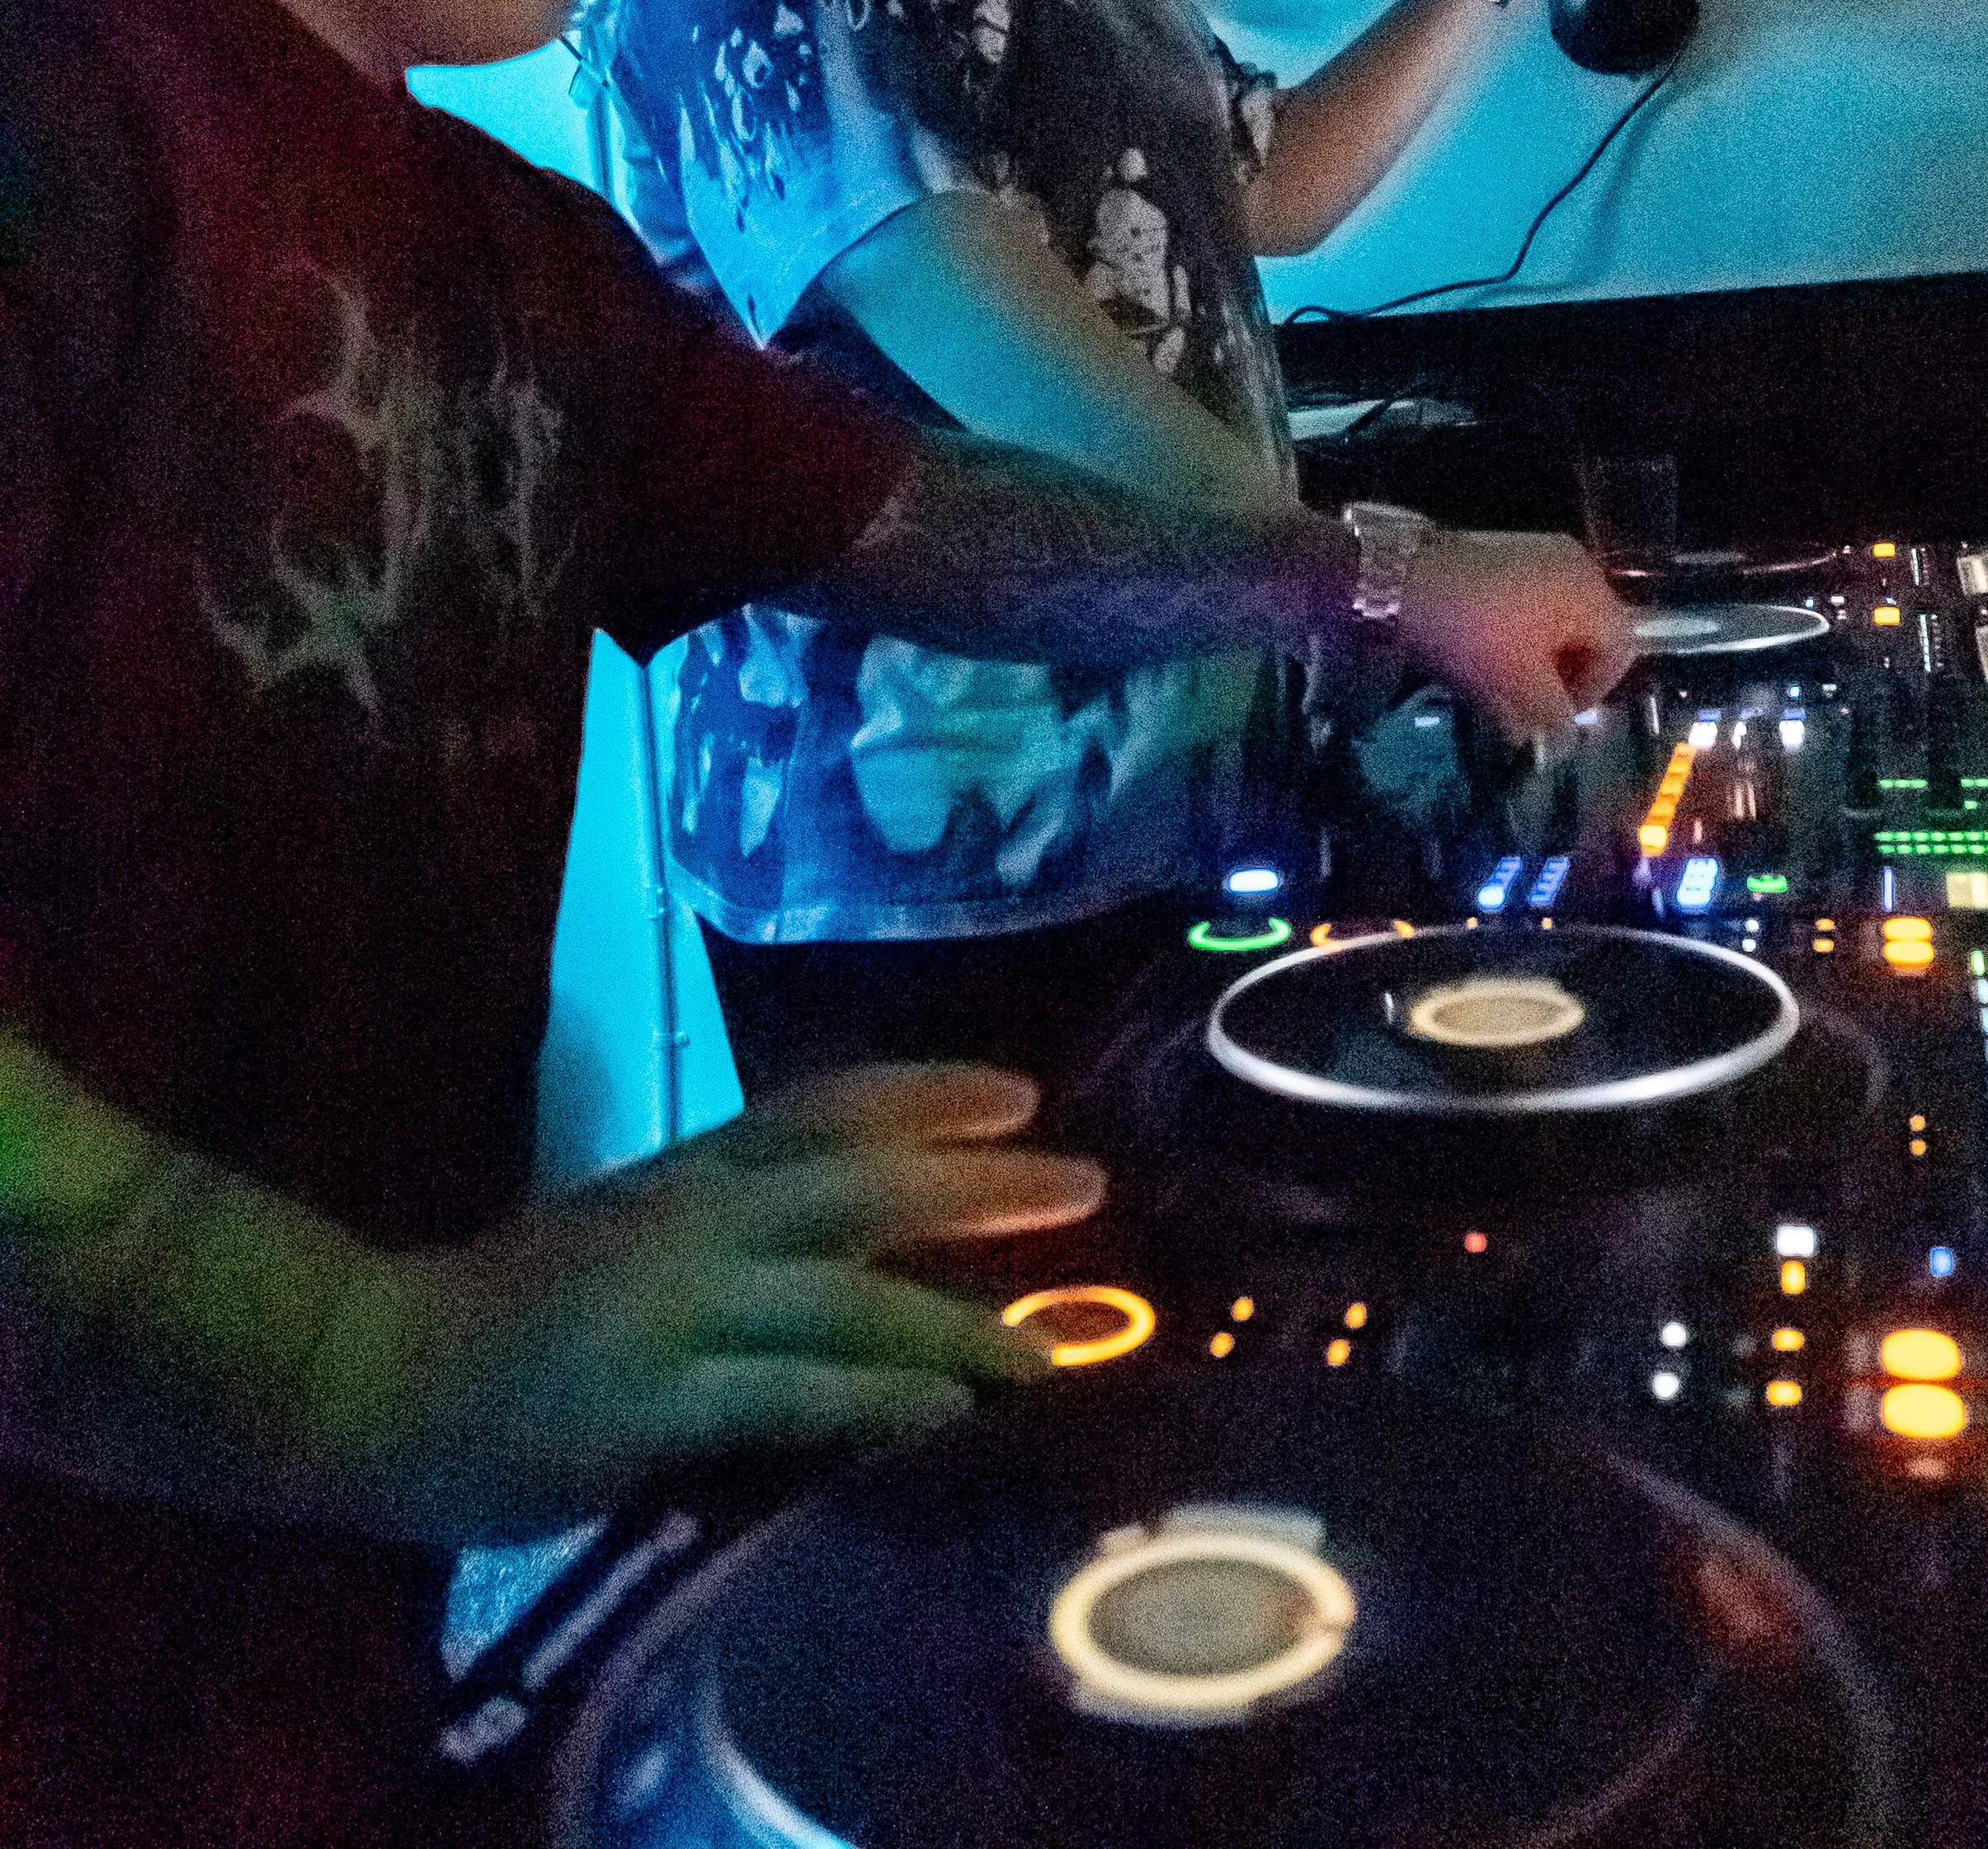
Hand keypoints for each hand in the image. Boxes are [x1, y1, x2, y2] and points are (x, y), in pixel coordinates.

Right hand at [334, 1063, 1103, 1544]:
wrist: (369, 1373)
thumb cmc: (496, 1310)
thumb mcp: (617, 1236)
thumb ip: (719, 1231)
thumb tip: (832, 1241)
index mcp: (683, 1171)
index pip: (824, 1106)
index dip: (926, 1093)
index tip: (1020, 1090)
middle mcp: (692, 1222)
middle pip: (862, 1185)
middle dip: (981, 1182)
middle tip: (1087, 1181)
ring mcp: (672, 1311)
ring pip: (846, 1302)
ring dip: (958, 1325)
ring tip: (1051, 1355)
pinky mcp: (651, 1404)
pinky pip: (788, 1402)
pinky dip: (875, 1410)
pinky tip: (943, 1426)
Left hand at [1391, 526, 1636, 742]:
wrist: (1394, 580)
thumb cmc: (1473, 634)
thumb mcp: (1520, 689)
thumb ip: (1553, 721)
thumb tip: (1561, 740)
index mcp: (1591, 590)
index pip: (1621, 650)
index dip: (1592, 694)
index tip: (1552, 720)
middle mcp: (1570, 563)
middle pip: (1586, 635)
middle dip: (1558, 679)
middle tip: (1524, 709)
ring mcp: (1529, 552)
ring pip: (1549, 622)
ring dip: (1529, 662)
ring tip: (1495, 689)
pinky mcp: (1491, 555)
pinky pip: (1518, 605)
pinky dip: (1505, 637)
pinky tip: (1474, 658)